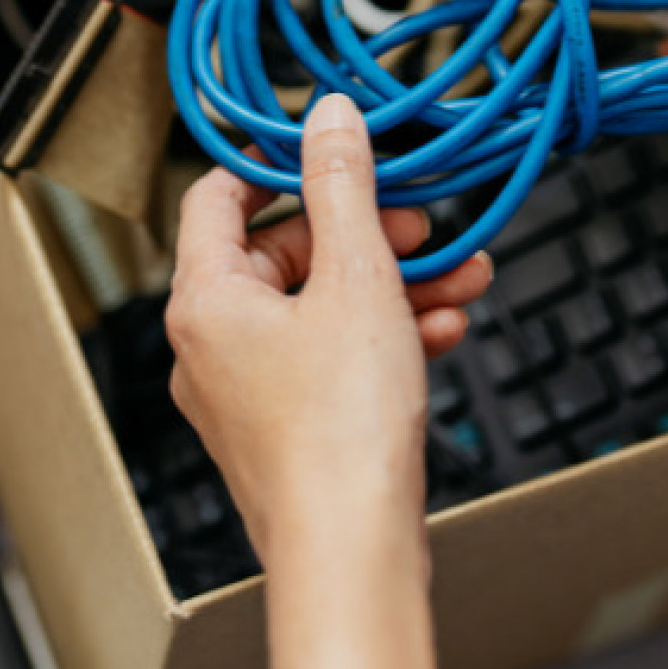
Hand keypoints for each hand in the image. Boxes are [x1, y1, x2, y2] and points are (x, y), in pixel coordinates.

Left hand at [167, 95, 491, 550]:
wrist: (354, 548)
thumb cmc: (340, 432)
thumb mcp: (358, 279)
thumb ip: (344, 187)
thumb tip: (328, 119)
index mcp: (206, 300)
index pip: (220, 196)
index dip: (277, 162)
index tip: (331, 146)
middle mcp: (212, 344)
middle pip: (285, 252)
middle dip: (366, 232)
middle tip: (421, 222)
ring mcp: (247, 391)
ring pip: (320, 307)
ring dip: (393, 282)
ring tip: (461, 274)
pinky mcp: (287, 427)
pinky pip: (332, 356)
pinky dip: (384, 333)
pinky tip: (442, 327)